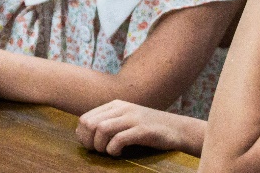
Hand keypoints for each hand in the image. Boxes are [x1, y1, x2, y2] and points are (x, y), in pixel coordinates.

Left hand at [77, 100, 199, 156]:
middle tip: (98, 150)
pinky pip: (118, 139)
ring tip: (108, 152)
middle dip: (89, 141)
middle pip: (90, 123)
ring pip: (101, 129)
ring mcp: (133, 118)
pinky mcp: (142, 130)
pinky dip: (113, 149)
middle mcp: (122, 108)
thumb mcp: (127, 119)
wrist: (176, 129)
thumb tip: (85, 135)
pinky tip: (119, 153)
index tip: (92, 146)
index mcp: (116, 105)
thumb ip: (109, 122)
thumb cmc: (149, 128)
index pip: (85, 118)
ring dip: (100, 146)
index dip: (83, 136)